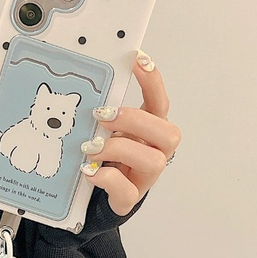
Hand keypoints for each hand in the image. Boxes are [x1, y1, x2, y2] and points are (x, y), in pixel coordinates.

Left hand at [80, 50, 180, 215]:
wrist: (99, 195)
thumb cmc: (108, 158)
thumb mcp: (107, 131)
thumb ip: (105, 115)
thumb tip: (89, 92)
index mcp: (149, 131)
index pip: (159, 103)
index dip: (153, 82)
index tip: (138, 59)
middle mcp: (154, 152)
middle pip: (168, 133)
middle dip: (135, 120)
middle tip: (103, 115)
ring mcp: (145, 177)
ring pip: (153, 161)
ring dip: (119, 148)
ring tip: (90, 148)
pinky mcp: (129, 198)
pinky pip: (127, 190)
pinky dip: (106, 178)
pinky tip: (89, 171)